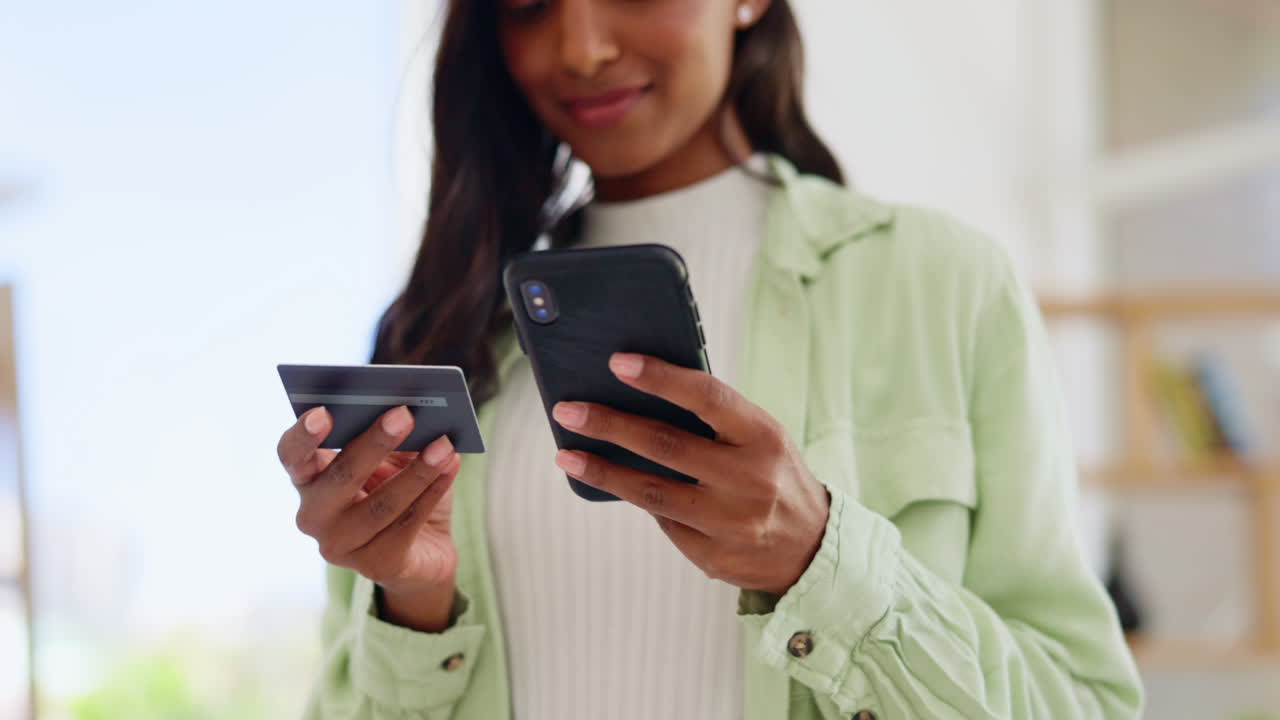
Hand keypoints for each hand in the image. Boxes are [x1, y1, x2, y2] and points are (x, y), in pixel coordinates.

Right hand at [277, 405, 462, 628]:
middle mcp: (315, 515)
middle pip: (339, 477)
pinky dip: (432, 492)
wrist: (425, 550)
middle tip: (404, 415)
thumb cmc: (399, 490)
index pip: (292, 454)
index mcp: (309, 479)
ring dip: (417, 472)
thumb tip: (407, 412)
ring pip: (380, 505)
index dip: (303, 435)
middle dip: (374, 444)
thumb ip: (391, 434)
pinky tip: (450, 467)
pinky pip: (407, 525)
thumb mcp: (393, 458)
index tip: (323, 412)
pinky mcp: (376, 565)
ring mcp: (341, 545)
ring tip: (443, 445)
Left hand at [551, 353, 829, 595]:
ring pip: (652, 492)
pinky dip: (638, 499)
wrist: (812, 549)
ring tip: (567, 455)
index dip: (661, 378)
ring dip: (604, 470)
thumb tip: (641, 394)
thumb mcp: (762, 438)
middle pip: (667, 446)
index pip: (708, 397)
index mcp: (763, 437)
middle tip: (568, 410)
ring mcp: (731, 522)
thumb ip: (717, 419)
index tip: (618, 363)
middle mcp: (749, 479)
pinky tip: (615, 483)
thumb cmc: (774, 476)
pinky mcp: (713, 557)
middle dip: (610, 425)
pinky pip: (663, 522)